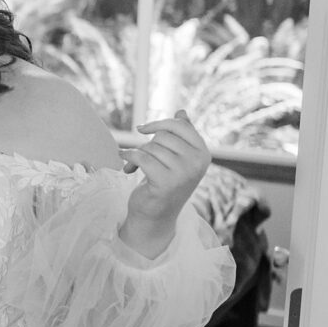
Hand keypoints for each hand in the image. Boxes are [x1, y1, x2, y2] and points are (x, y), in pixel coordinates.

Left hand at [118, 110, 210, 255]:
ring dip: (138, 156)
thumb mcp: (176, 158)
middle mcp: (197, 162)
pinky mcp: (166, 181)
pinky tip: (124, 163)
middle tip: (142, 160)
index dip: (158, 124)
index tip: (142, 129)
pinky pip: (141, 157)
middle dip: (147, 145)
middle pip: (162, 136)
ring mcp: (184, 172)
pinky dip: (128, 157)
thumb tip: (181, 111)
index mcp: (203, 154)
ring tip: (136, 168)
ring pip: (150, 148)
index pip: (179, 125)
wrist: (156, 215)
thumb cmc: (164, 183)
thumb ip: (180, 136)